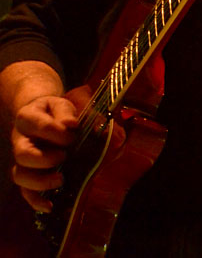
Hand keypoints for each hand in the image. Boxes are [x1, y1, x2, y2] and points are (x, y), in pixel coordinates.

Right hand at [11, 95, 77, 211]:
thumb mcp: (60, 104)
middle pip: (22, 154)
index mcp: (27, 117)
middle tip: (64, 156)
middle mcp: (19, 140)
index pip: (39, 126)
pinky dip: (35, 201)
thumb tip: (71, 125)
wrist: (42, 115)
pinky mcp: (27, 174)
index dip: (58, 132)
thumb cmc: (54, 112)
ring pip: (20, 175)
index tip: (73, 133)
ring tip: (61, 180)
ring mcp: (21, 159)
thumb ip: (65, 113)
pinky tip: (50, 206)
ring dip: (40, 182)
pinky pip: (25, 191)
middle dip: (45, 159)